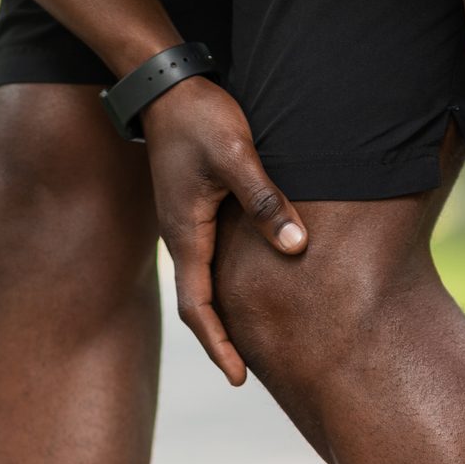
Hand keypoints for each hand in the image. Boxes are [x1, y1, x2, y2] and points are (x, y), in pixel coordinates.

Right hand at [141, 79, 307, 384]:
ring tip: (249, 342)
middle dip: (220, 342)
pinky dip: (224, 286)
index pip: (199, 307)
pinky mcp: (195, 210)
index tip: (239, 378)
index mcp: (186, 235)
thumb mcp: (237, 157)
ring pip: (203, 284)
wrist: (166, 86)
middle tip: (246, 374)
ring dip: (221, 317)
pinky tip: (247, 288)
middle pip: (199, 305)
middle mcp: (182, 238)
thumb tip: (297, 250)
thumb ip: (266, 202)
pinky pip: (209, 262)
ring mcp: (186, 225)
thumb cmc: (200, 118)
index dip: (219, 344)